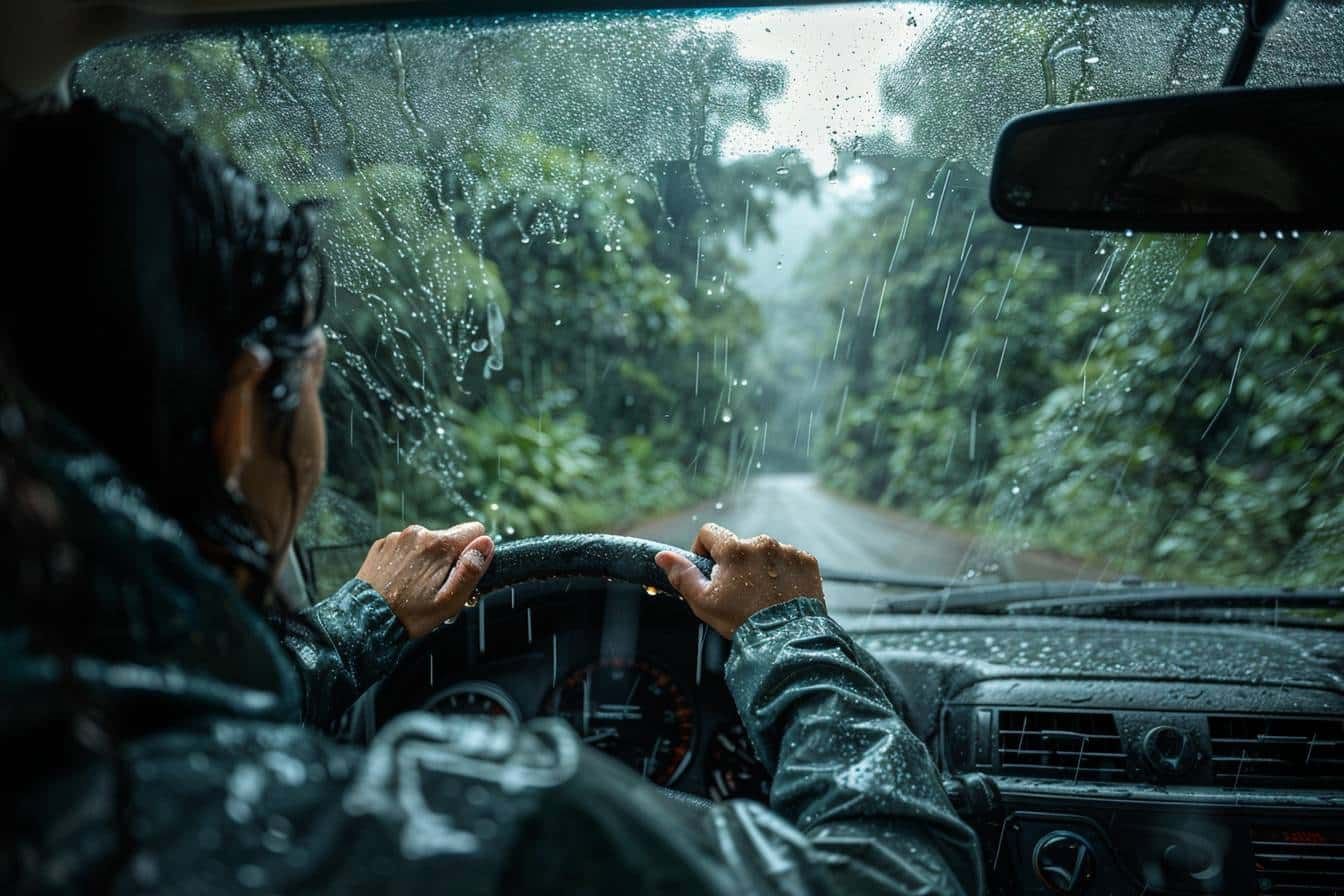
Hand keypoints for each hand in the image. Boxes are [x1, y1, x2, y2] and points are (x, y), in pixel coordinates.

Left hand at [356, 522, 493, 637]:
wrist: (365, 619)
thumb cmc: (410, 615)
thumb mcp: (449, 600)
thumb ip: (471, 570)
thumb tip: (486, 543)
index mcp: (439, 545)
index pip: (475, 530)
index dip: (473, 553)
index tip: (461, 573)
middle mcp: (418, 533)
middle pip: (449, 539)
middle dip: (449, 560)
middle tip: (437, 588)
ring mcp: (398, 538)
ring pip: (427, 544)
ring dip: (427, 561)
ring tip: (416, 588)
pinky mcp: (383, 545)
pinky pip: (406, 547)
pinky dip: (408, 562)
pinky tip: (401, 582)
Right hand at [654, 523, 823, 638]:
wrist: (786, 642)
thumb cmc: (742, 622)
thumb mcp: (704, 602)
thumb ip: (682, 575)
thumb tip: (662, 555)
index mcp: (735, 549)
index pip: (709, 532)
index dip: (704, 550)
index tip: (710, 571)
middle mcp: (763, 543)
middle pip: (739, 545)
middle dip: (736, 564)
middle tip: (739, 592)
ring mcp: (788, 551)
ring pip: (765, 553)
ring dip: (760, 567)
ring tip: (763, 597)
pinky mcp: (807, 562)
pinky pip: (789, 560)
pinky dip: (783, 573)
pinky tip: (781, 594)